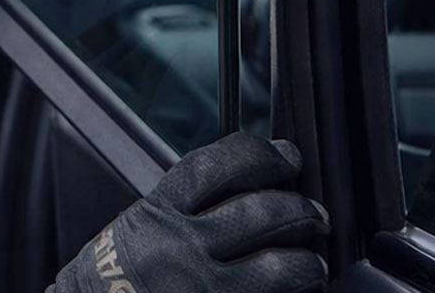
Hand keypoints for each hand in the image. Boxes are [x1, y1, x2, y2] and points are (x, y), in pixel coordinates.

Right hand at [48, 134, 328, 292]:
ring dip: (306, 261)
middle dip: (299, 209)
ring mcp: (196, 291)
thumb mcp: (142, 226)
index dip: (261, 155)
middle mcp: (176, 249)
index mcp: (157, 213)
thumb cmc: (119, 277)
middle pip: (258, 213)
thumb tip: (262, 184)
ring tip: (312, 262)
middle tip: (316, 213)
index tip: (287, 156)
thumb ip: (190, 206)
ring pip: (275, 267)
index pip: (216, 167)